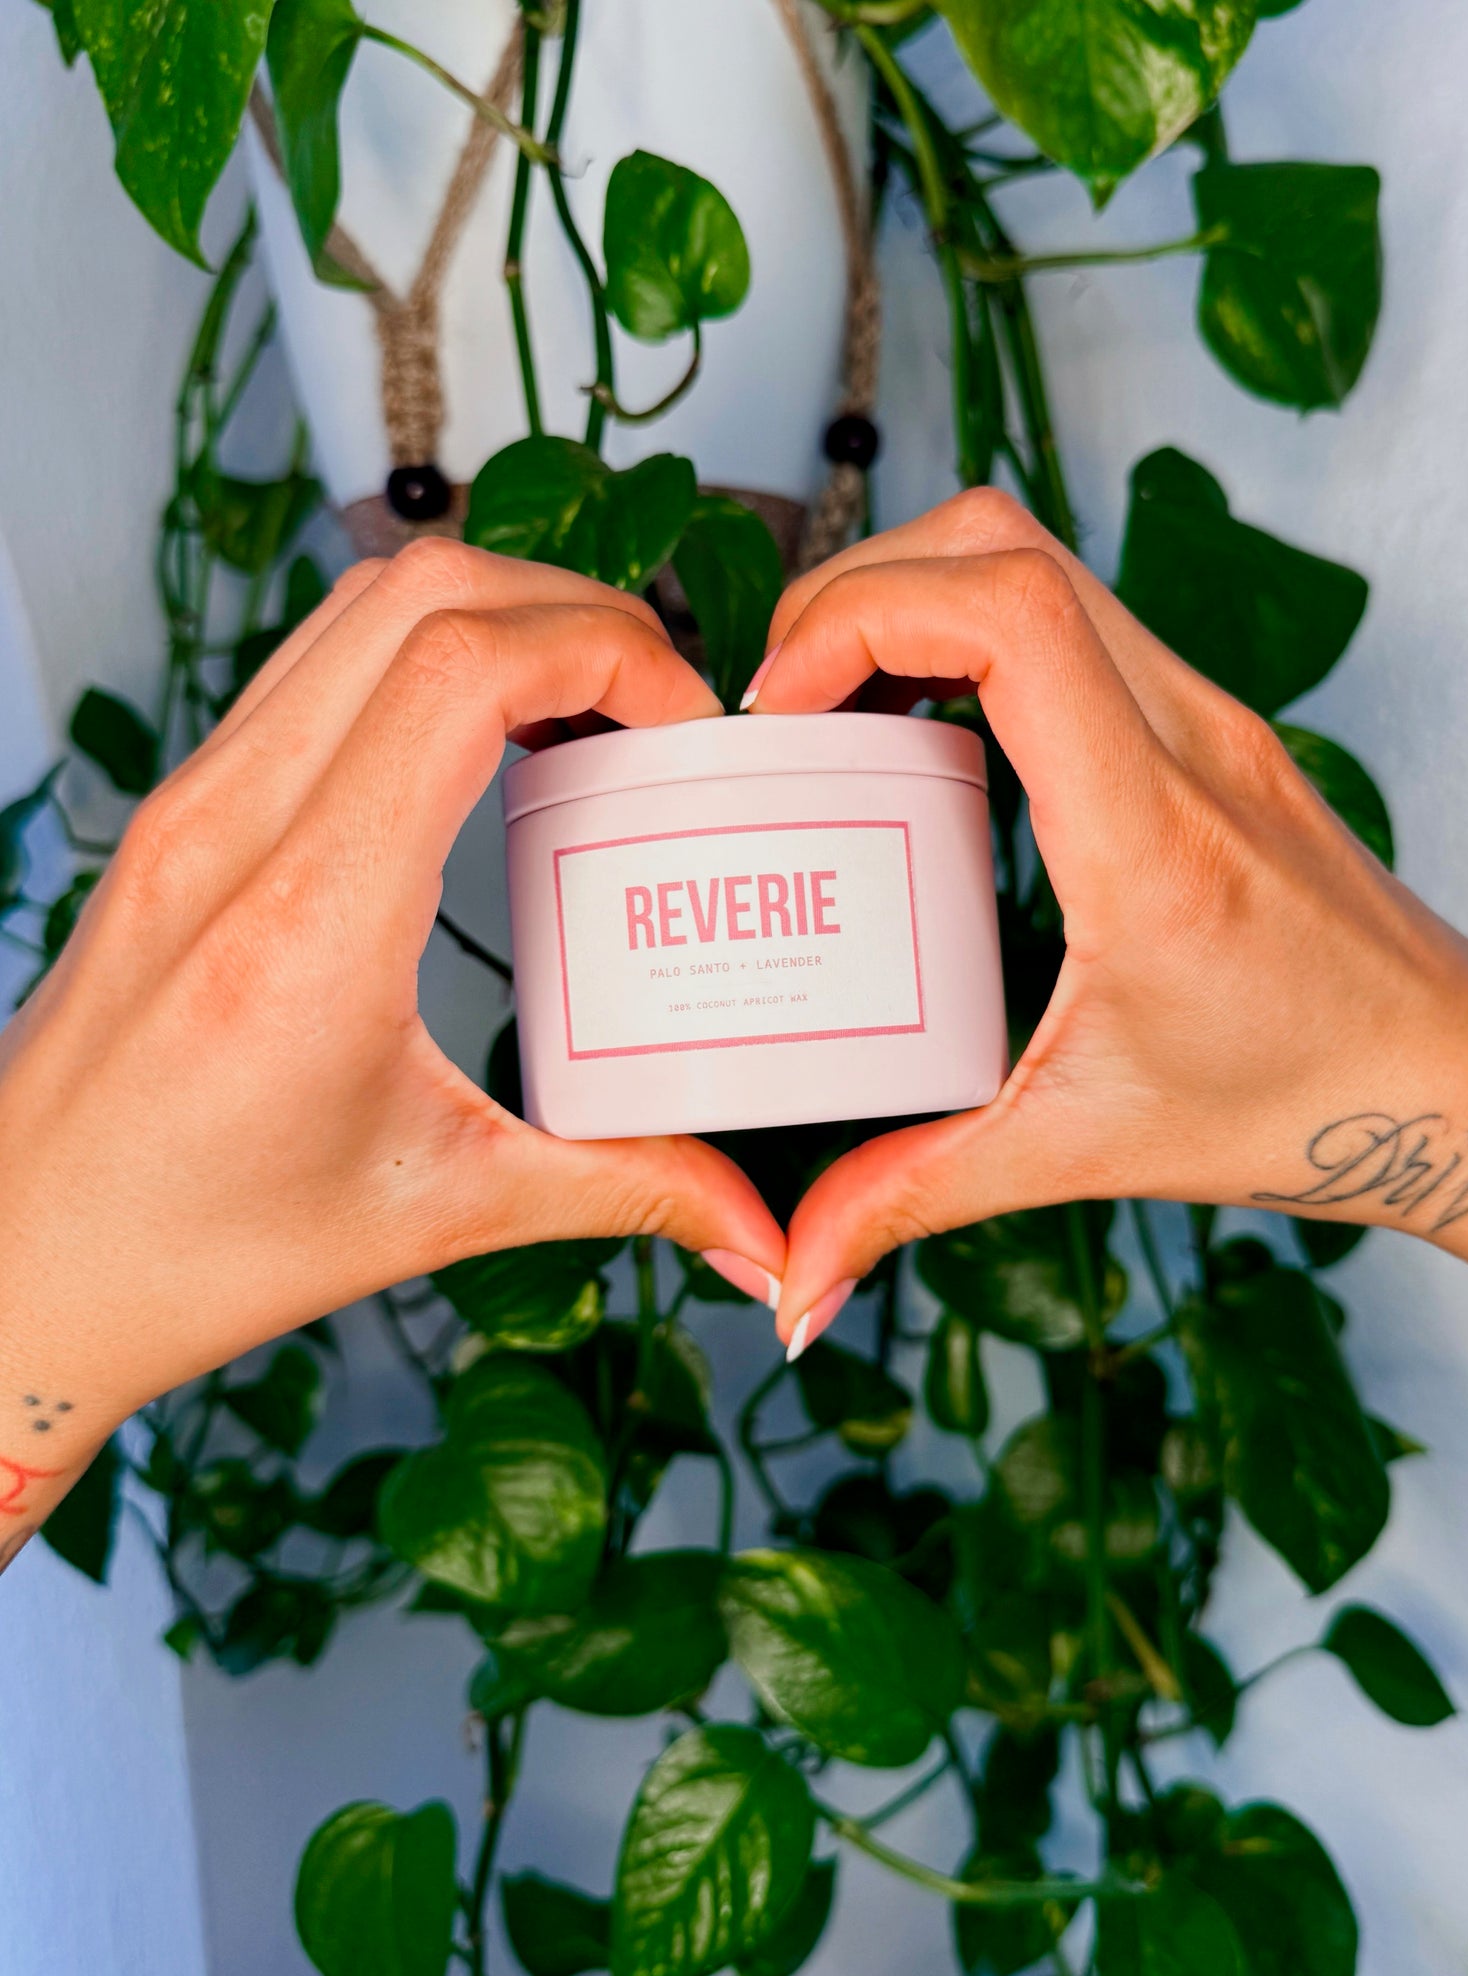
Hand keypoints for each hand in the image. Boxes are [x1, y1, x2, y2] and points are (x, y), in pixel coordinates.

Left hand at [0, 540, 786, 1514]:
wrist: (22, 1263)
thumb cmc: (194, 1251)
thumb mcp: (440, 1211)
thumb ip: (626, 1191)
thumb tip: (763, 1234)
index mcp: (307, 924)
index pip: (462, 669)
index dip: (607, 652)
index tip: (686, 728)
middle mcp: (233, 830)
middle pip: (420, 592)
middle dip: (575, 611)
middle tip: (660, 705)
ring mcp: (191, 805)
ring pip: (358, 606)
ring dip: (495, 617)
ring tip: (589, 710)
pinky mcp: (178, 812)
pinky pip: (314, 665)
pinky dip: (423, 657)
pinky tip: (487, 745)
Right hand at [749, 491, 1467, 1350]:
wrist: (1450, 1081)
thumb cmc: (1298, 1106)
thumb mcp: (1077, 1149)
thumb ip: (913, 1198)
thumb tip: (793, 1275)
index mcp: (1152, 837)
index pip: (1010, 617)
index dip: (862, 617)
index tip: (776, 709)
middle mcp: (1190, 741)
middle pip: (1006, 544)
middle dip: (857, 588)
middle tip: (778, 699)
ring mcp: (1210, 716)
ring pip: (1042, 558)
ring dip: (916, 596)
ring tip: (830, 701)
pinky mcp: (1210, 724)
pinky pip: (1076, 618)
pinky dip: (973, 632)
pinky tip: (922, 728)